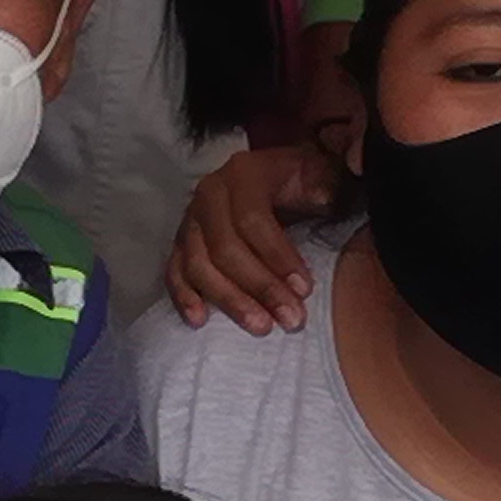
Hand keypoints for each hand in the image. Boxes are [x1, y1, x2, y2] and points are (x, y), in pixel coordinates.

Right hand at [171, 144, 338, 331]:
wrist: (281, 177)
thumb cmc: (304, 182)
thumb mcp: (321, 174)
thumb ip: (326, 185)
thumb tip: (324, 199)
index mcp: (244, 173)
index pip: (253, 220)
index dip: (278, 257)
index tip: (305, 290)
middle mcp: (210, 194)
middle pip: (224, 247)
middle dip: (259, 287)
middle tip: (291, 319)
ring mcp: (190, 219)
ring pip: (198, 264)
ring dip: (229, 300)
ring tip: (261, 327)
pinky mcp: (180, 243)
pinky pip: (174, 271)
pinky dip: (184, 297)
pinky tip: (200, 321)